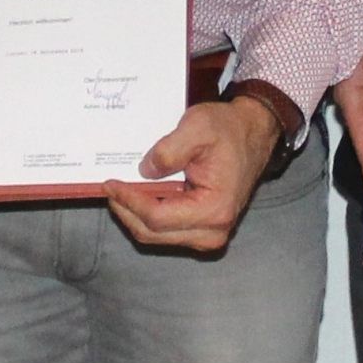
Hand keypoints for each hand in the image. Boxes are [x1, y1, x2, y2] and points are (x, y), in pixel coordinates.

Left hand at [104, 97, 280, 254]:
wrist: (253, 133)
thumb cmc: (229, 129)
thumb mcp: (197, 127)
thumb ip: (168, 150)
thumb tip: (143, 172)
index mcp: (215, 209)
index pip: (157, 217)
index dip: (129, 201)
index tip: (110, 183)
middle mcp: (213, 231)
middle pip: (153, 233)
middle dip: (126, 211)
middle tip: (108, 188)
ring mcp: (209, 235)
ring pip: (156, 235)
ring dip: (135, 215)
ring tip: (120, 191)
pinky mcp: (203, 230)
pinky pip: (166, 230)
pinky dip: (147, 215)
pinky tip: (138, 196)